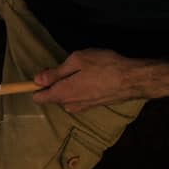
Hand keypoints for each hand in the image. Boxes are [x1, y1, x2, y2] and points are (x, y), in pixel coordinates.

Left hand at [32, 49, 161, 112]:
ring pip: (66, 95)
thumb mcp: (76, 61)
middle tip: (68, 65)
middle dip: (55, 81)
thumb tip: (37, 80)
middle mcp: (70, 105)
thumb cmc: (105, 66)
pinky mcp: (93, 105)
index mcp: (62, 94)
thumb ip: (55, 72)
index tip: (42, 73)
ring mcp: (82, 107)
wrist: (133, 79)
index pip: (38, 98)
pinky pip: (79, 96)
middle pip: (52, 95)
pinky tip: (93, 76)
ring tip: (84, 69)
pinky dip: (81, 87)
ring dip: (69, 83)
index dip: (35, 85)